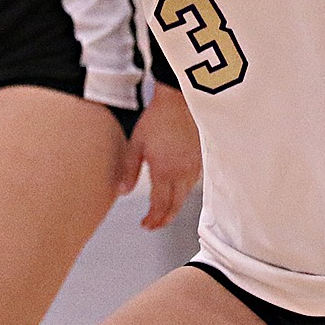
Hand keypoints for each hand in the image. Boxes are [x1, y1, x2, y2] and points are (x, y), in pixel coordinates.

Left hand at [118, 83, 201, 229]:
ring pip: (185, 196)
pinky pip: (193, 184)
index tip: (145, 225)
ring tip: (163, 210)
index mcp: (164, 171)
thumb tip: (123, 191)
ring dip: (174, 207)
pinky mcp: (201, 159)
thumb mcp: (136, 144)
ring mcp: (194, 167)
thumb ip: (129, 170)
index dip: (153, 219)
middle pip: (175, 206)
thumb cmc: (157, 119)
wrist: (179, 100)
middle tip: (154, 224)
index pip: (160, 205)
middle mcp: (182, 173)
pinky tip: (176, 190)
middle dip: (164, 219)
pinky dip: (183, 193)